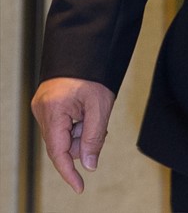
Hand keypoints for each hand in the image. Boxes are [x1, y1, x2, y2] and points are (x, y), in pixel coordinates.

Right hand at [31, 77, 115, 192]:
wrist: (85, 47)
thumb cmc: (93, 72)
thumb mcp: (100, 106)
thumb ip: (94, 137)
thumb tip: (89, 165)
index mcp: (53, 110)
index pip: (58, 152)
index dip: (69, 172)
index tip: (80, 187)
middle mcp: (42, 109)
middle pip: (61, 144)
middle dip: (81, 142)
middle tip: (100, 127)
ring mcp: (41, 106)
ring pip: (61, 135)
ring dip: (79, 131)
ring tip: (93, 113)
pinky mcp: (45, 103)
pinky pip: (59, 124)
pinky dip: (74, 123)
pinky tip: (85, 112)